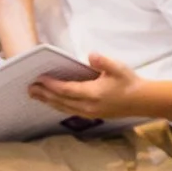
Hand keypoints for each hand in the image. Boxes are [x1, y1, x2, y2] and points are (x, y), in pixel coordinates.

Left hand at [29, 52, 171, 122]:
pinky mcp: (92, 114)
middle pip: (61, 101)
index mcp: (94, 94)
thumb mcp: (119, 68)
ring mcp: (90, 112)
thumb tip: (91, 55)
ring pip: (63, 107)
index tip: (39, 79)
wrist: (142, 101)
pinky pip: (69, 110)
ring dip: (48, 102)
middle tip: (29, 89)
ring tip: (35, 95)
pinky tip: (52, 102)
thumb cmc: (130, 82)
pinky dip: (58, 105)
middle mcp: (89, 106)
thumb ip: (104, 61)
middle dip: (44, 95)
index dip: (51, 85)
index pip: (67, 90)